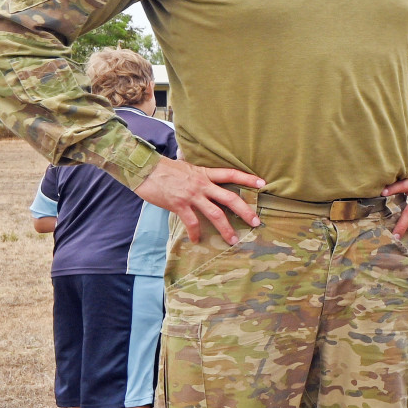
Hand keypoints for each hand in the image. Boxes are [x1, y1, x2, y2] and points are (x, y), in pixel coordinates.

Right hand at [136, 157, 265, 244]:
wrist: (144, 170)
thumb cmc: (163, 168)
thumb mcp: (186, 166)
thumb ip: (197, 173)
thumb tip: (202, 175)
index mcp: (205, 174)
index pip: (231, 174)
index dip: (248, 178)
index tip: (263, 183)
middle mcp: (202, 185)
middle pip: (230, 198)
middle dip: (245, 211)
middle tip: (256, 222)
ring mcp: (192, 196)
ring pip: (215, 214)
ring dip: (226, 229)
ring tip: (233, 239)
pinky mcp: (179, 205)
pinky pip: (192, 222)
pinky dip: (196, 233)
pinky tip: (197, 241)